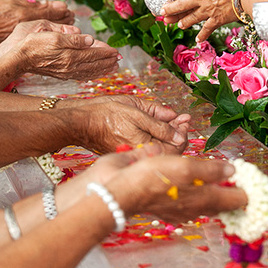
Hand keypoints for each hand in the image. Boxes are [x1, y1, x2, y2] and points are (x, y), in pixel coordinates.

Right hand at [0, 0, 73, 44]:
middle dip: (63, 19)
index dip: (60, 9)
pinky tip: (52, 34)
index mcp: (25, 11)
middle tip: (73, 16)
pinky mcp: (20, 40)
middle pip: (51, 21)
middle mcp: (27, 23)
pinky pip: (39, 37)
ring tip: (68, 25)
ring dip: (58, 27)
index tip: (68, 7)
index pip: (48, 10)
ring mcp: (24, 33)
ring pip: (47, 30)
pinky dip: (48, 34)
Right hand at [16, 31, 119, 80]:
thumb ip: (71, 37)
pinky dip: (92, 75)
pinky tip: (95, 74)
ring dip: (102, 69)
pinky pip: (81, 76)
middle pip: (94, 64)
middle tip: (119, 58)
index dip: (106, 51)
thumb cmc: (32, 42)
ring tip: (113, 67)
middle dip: (108, 60)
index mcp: (70, 54)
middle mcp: (70, 66)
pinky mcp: (61, 74)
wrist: (17, 58)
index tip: (117, 50)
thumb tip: (90, 40)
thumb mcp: (51, 33)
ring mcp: (66, 72)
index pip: (93, 53)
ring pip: (89, 71)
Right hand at [75, 98, 189, 154]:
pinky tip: (156, 126)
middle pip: (170, 150)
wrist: (81, 122)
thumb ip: (160, 122)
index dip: (183, 132)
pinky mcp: (128, 154)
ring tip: (170, 119)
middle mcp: (141, 157)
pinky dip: (155, 138)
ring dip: (168, 135)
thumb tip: (180, 129)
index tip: (185, 118)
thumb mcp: (136, 111)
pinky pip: (148, 148)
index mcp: (145, 147)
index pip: (175, 147)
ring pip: (159, 149)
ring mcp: (134, 157)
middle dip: (178, 132)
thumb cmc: (105, 114)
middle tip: (180, 117)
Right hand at [106, 155, 246, 223]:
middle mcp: (195, 207)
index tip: (253, 177)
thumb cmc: (152, 178)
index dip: (247, 188)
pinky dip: (196, 192)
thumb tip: (232, 170)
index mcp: (205, 198)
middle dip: (234, 190)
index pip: (238, 199)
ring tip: (222, 178)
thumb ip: (211, 169)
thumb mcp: (185, 167)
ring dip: (215, 191)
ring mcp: (180, 209)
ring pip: (206, 202)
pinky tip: (193, 184)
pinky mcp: (166, 206)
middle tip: (242, 177)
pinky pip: (189, 201)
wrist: (118, 191)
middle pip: (223, 202)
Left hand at [156, 0, 248, 41]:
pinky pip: (207, 29)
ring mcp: (207, 10)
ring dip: (183, 22)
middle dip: (170, 9)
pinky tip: (198, 40)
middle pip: (181, 4)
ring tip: (179, 25)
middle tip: (162, 12)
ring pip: (191, 18)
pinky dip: (202, 35)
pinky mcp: (216, 20)